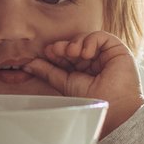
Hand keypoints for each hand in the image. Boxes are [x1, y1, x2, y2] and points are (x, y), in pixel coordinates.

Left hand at [26, 31, 143, 136]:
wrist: (113, 107)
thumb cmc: (93, 100)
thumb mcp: (65, 83)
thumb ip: (48, 72)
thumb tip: (28, 64)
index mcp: (81, 70)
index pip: (65, 55)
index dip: (56, 52)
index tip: (46, 53)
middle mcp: (93, 61)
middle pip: (74, 45)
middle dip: (63, 46)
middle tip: (56, 50)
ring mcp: (104, 55)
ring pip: (85, 39)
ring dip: (75, 43)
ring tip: (72, 53)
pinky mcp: (116, 49)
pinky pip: (100, 36)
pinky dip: (90, 41)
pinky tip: (86, 53)